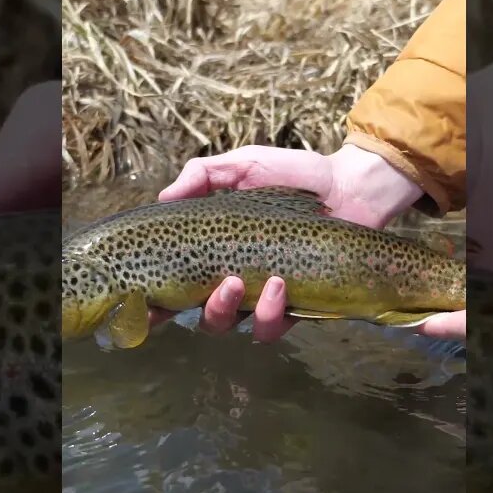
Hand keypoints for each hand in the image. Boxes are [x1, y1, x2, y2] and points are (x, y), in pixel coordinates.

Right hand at [151, 144, 464, 341]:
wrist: (350, 184)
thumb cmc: (295, 174)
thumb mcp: (244, 165)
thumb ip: (202, 175)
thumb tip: (163, 197)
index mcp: (216, 252)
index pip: (177, 284)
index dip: (154, 300)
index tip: (141, 303)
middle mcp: (235, 281)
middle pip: (200, 314)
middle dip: (194, 309)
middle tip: (208, 286)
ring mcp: (264, 297)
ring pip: (232, 326)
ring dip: (229, 310)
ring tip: (241, 282)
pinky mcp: (297, 307)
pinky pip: (273, 327)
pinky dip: (269, 313)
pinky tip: (278, 285)